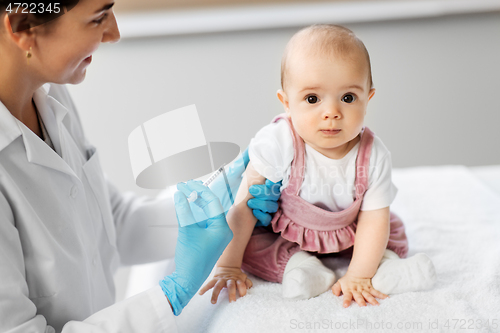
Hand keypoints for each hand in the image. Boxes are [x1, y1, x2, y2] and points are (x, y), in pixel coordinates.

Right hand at [159, 180, 232, 314]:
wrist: (187, 280)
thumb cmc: (191, 258)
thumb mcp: (186, 230)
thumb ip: (183, 210)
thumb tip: (179, 194)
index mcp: (222, 228)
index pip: (212, 202)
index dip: (199, 190)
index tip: (187, 184)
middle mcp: (222, 230)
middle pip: (210, 206)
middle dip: (197, 194)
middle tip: (184, 185)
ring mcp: (216, 234)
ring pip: (207, 212)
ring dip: (195, 202)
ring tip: (184, 192)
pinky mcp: (209, 238)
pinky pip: (204, 220)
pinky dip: (195, 212)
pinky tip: (186, 204)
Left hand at [194, 148, 280, 226]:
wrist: (209, 207)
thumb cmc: (220, 189)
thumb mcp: (231, 174)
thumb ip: (242, 161)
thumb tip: (251, 146)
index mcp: (257, 183)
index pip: (273, 182)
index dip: (273, 181)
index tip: (267, 180)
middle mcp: (260, 196)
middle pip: (275, 194)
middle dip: (266, 192)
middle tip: (252, 190)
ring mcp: (259, 207)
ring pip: (273, 207)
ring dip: (264, 204)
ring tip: (250, 202)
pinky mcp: (255, 219)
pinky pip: (267, 219)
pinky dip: (262, 215)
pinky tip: (253, 211)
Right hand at [199, 266, 252, 303]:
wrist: (228, 267)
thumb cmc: (237, 276)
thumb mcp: (244, 277)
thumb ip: (247, 283)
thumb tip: (249, 287)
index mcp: (238, 279)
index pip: (241, 284)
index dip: (242, 289)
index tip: (242, 296)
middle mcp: (229, 279)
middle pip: (231, 286)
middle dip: (231, 293)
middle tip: (232, 302)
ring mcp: (221, 279)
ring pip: (218, 286)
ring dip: (215, 294)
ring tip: (213, 302)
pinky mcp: (215, 279)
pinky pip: (209, 284)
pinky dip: (204, 288)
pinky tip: (200, 293)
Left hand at [332, 272, 387, 307]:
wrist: (357, 273)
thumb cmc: (347, 281)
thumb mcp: (339, 283)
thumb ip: (335, 288)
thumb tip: (334, 294)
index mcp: (349, 290)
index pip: (347, 296)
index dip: (346, 300)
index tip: (345, 306)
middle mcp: (357, 290)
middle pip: (359, 296)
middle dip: (361, 301)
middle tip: (363, 307)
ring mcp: (364, 289)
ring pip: (368, 295)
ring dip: (372, 300)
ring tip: (377, 305)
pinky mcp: (370, 288)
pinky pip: (376, 292)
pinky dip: (381, 295)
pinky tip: (387, 298)